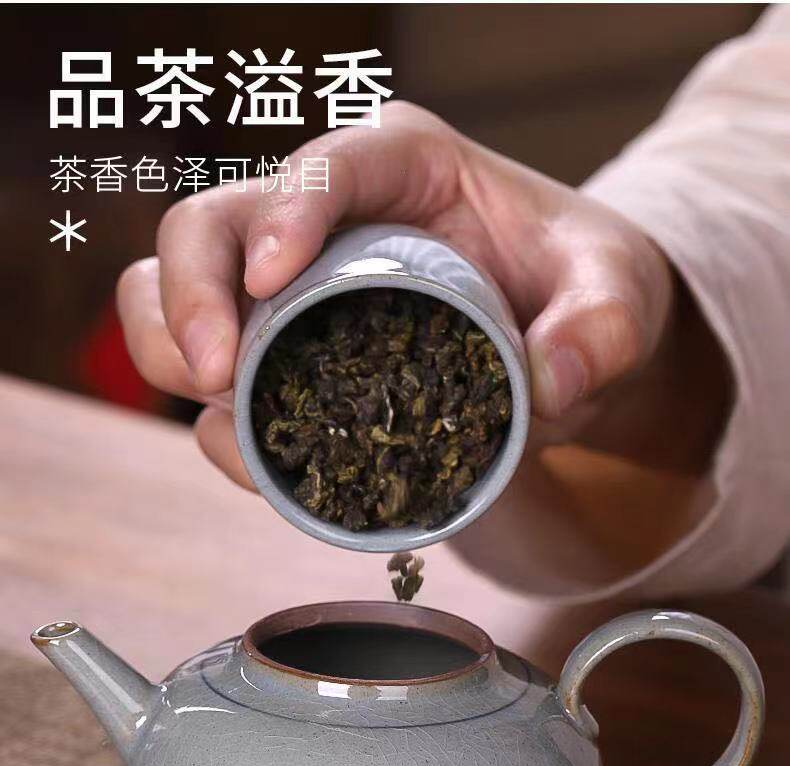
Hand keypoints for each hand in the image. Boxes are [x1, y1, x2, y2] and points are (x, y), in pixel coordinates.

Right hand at [117, 101, 676, 490]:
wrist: (562, 335)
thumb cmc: (579, 287)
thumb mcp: (616, 298)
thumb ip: (602, 330)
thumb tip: (548, 383)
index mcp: (402, 163)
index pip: (323, 168)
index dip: (283, 215)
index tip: (270, 282)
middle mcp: (326, 212)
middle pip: (209, 224)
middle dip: (190, 294)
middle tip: (214, 376)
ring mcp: (292, 281)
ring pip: (178, 290)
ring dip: (171, 350)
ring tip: (221, 417)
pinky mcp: (284, 346)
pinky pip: (217, 371)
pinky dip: (214, 415)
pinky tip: (250, 456)